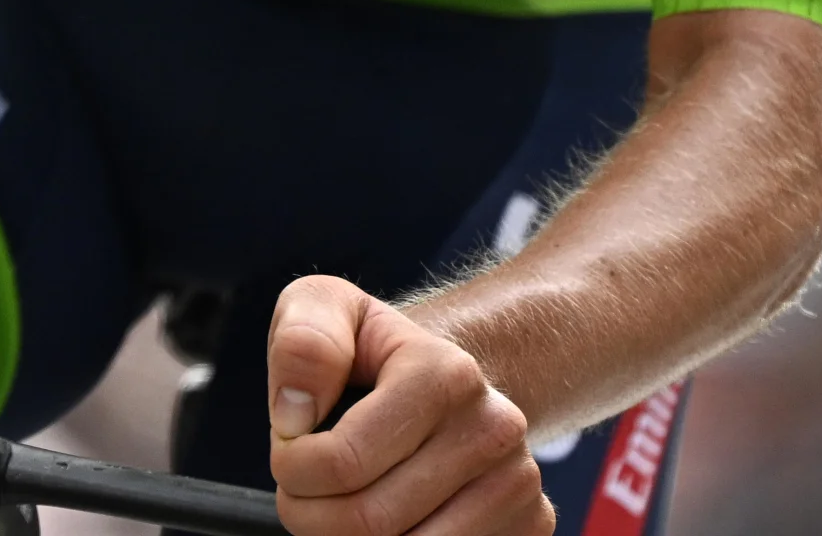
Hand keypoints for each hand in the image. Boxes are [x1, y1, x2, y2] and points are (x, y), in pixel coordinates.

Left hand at [264, 276, 549, 535]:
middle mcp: (494, 429)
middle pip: (370, 521)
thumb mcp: (320, 307)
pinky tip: (389, 519)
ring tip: (339, 504)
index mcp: (444, 374)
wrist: (445, 381)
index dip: (291, 468)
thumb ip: (301, 342)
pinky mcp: (531, 524)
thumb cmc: (370, 351)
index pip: (341, 463)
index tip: (289, 448)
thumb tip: (295, 414)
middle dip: (310, 515)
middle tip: (303, 491)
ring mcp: (520, 483)